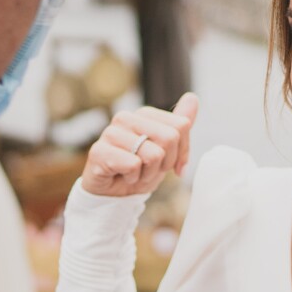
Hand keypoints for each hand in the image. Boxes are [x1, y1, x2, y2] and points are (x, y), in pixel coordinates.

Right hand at [79, 94, 197, 197]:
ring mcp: (111, 133)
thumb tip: (192, 97)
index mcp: (143, 114)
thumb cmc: (140, 170)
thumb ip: (179, 125)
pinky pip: (133, 165)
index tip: (170, 165)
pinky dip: (133, 178)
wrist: (113, 194)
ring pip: (153, 155)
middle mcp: (126, 118)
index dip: (182, 152)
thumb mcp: (167, 150)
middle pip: (170, 138)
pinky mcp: (99, 151)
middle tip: (149, 170)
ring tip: (135, 174)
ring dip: (148, 174)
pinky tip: (122, 176)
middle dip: (165, 163)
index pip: (182, 126)